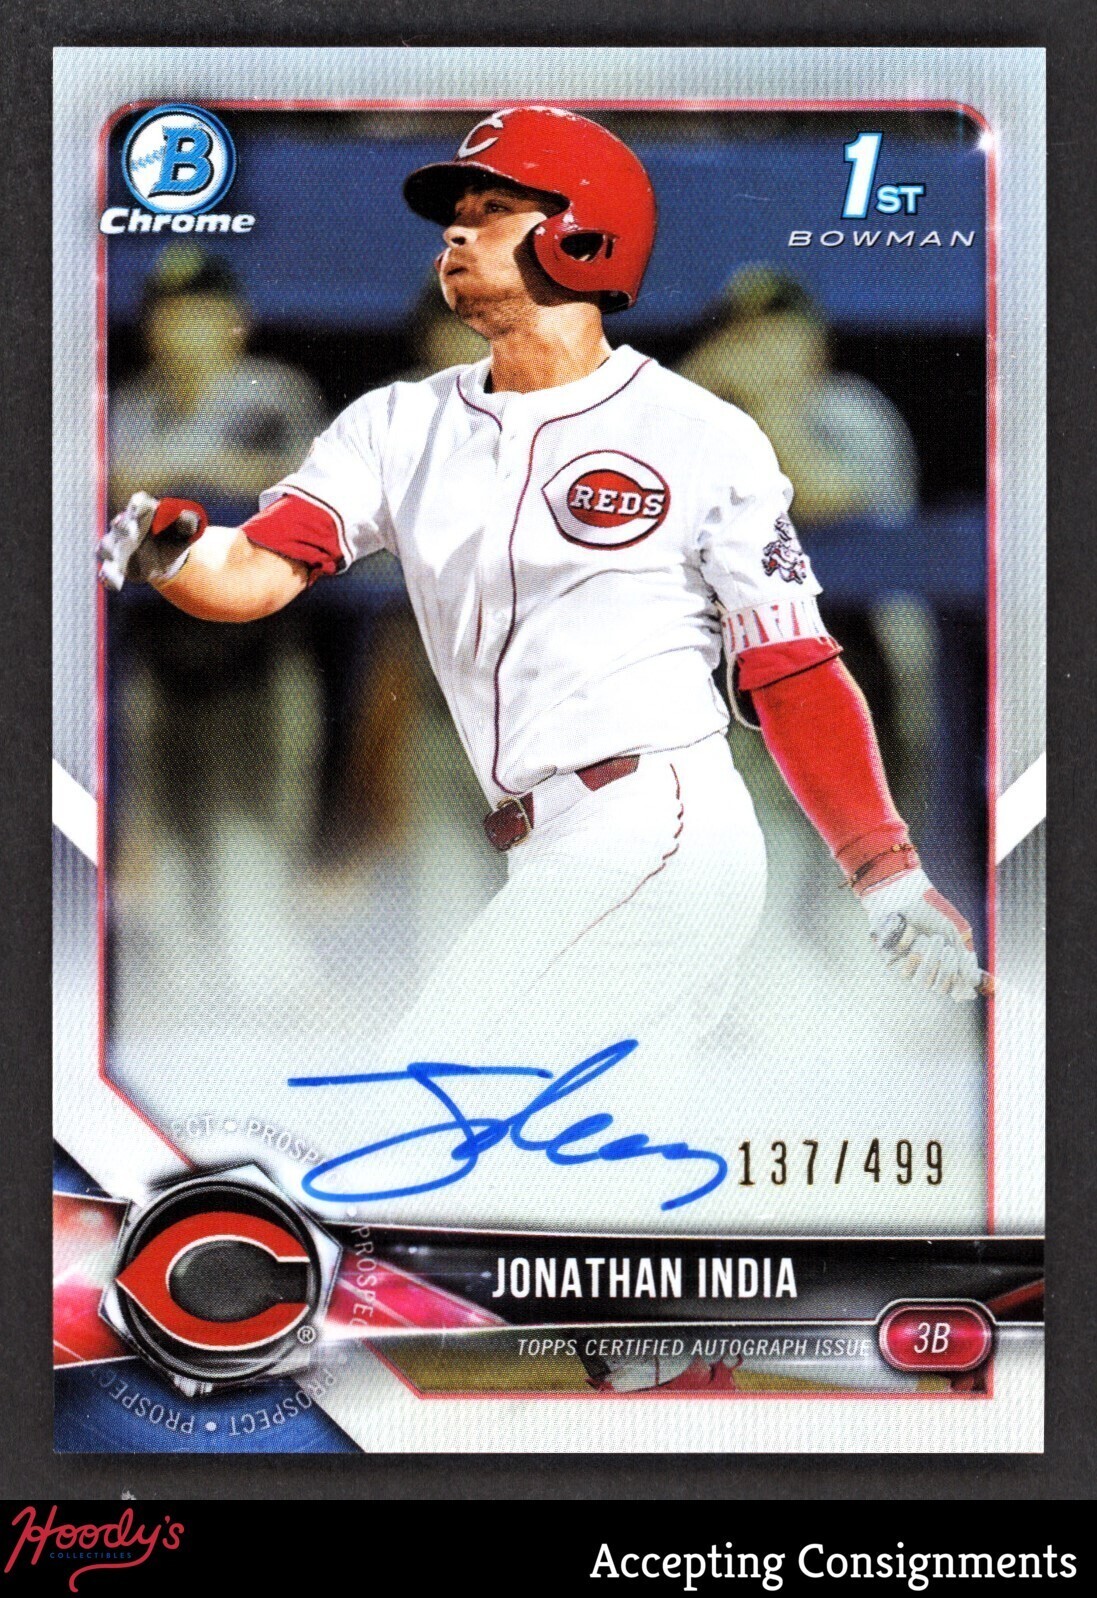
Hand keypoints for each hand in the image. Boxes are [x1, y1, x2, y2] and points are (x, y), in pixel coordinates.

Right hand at [97, 492, 206, 591]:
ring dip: (108, 550)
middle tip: (133, 533)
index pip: (139, 502)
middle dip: (123, 527)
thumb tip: (186, 517)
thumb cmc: (175, 535)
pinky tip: (112, 583)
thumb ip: (187, 523)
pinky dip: (108, 576)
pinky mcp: (117, 564)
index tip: (143, 506)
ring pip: (106, 546)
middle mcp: (125, 525)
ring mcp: (117, 544)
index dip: (139, 503)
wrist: (167, 555)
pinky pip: (108, 570)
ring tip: (114, 557)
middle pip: (119, 523)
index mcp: (144, 511)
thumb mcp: (186, 529)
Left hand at [859, 867, 985, 1001]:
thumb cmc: (933, 912)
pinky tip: (905, 927)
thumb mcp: (956, 932)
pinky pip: (898, 958)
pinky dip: (906, 940)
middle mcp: (919, 969)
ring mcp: (901, 963)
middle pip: (930, 984)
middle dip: (938, 962)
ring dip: (922, 952)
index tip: (956, 961)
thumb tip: (972, 983)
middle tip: (939, 940)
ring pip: (913, 976)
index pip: (944, 987)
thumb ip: (965, 958)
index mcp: (938, 966)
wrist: (908, 891)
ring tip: (924, 934)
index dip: (951, 979)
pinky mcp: (885, 955)